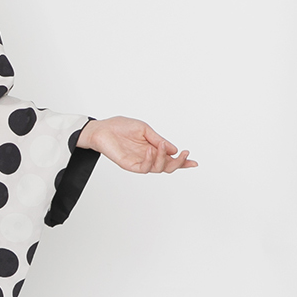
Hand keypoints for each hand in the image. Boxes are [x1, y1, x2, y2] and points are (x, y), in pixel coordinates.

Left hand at [76, 116, 196, 172]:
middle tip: (184, 154)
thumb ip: (158, 139)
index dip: (183, 162)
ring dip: (164, 158)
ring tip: (160, 146)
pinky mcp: (129, 165)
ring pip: (158, 169)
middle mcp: (147, 157)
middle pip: (167, 167)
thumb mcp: (144, 129)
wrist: (101, 129)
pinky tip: (150, 150)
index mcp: (152, 148)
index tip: (194, 162)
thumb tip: (174, 149)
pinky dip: (150, 160)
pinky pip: (144, 167)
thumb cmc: (120, 127)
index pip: (170, 158)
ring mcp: (139, 162)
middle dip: (179, 163)